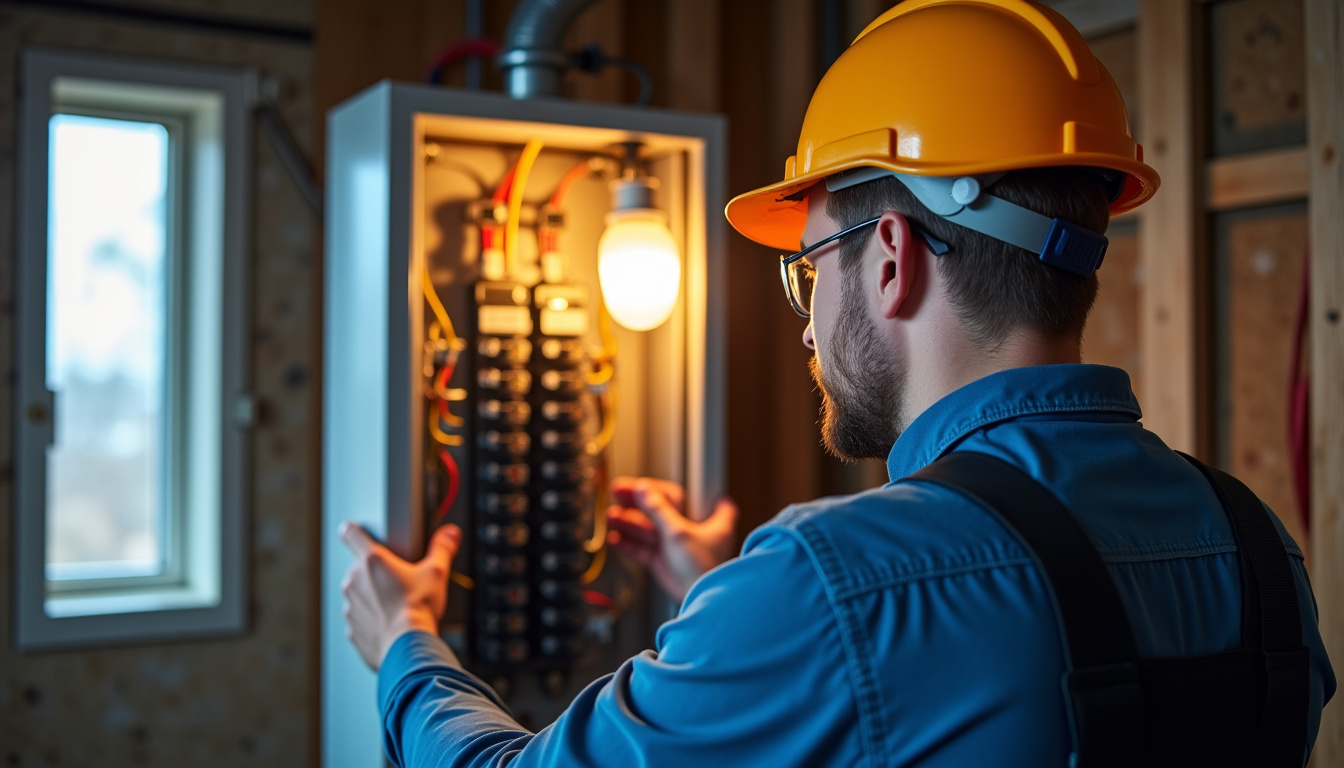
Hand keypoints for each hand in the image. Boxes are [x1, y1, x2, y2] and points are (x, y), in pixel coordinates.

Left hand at [339, 522, 461, 671]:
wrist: (408, 648)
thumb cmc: (418, 610)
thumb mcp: (437, 572)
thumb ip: (442, 548)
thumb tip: (450, 534)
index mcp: (373, 560)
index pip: (351, 534)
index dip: (352, 530)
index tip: (354, 531)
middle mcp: (355, 581)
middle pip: (359, 567)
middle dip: (374, 573)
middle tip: (397, 582)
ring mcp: (350, 606)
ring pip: (358, 594)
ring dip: (371, 597)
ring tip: (396, 606)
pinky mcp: (352, 629)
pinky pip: (360, 619)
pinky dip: (371, 620)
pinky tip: (390, 624)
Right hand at [606, 477, 737, 602]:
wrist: (701, 602)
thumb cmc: (704, 568)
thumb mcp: (679, 532)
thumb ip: (659, 509)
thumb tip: (643, 489)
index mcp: (707, 516)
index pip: (679, 494)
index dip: (658, 488)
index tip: (639, 484)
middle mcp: (691, 528)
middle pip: (659, 509)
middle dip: (637, 502)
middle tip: (618, 491)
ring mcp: (676, 545)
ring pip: (648, 529)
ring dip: (629, 522)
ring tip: (612, 516)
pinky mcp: (664, 561)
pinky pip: (643, 548)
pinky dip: (629, 544)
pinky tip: (615, 538)